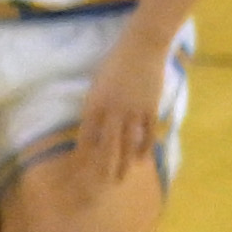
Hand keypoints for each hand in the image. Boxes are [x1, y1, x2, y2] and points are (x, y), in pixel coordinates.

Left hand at [70, 44, 167, 183]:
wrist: (141, 47)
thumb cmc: (116, 62)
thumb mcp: (98, 83)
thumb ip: (97, 104)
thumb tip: (95, 125)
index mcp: (95, 103)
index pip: (86, 135)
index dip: (83, 154)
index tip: (80, 169)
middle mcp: (112, 110)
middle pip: (107, 145)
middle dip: (104, 166)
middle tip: (102, 183)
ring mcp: (133, 111)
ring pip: (127, 144)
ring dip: (124, 162)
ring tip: (123, 176)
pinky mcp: (150, 109)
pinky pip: (147, 134)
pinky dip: (144, 148)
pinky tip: (142, 158)